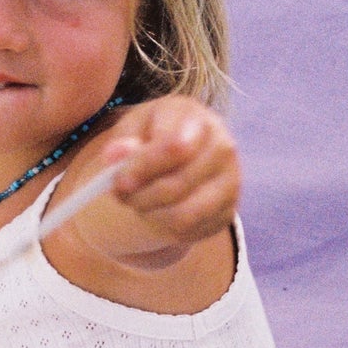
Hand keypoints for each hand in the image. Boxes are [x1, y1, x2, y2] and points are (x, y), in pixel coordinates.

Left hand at [101, 96, 240, 248]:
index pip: (174, 146)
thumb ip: (123, 140)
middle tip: (122, 196)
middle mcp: (221, 146)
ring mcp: (230, 180)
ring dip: (151, 214)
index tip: (119, 182)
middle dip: (141, 196)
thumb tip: (117, 155)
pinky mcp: (228, 210)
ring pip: (185, 214)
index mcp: (195, 117)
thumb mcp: (132, 128)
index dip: (143, 168)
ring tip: (139, 203)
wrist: (183, 151)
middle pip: (179, 184)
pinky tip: (158, 211)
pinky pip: (191, 230)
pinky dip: (165, 228)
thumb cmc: (152, 135)